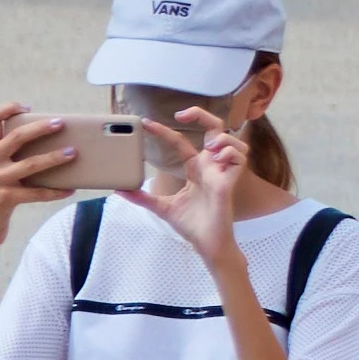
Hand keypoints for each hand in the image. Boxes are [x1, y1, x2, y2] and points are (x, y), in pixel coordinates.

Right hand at [0, 101, 77, 235]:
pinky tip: (70, 190)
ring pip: (30, 164)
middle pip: (16, 136)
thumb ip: (15, 157)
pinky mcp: (4, 199)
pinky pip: (36, 193)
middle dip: (41, 128)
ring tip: (73, 153)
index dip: (8, 108)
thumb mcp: (0, 172)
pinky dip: (55, 191)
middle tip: (61, 124)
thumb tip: (55, 145)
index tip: (27, 106)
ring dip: (54, 158)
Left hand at [129, 105, 250, 269]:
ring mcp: (222, 173)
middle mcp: (210, 167)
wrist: (206, 245)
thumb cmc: (191, 225)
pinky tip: (217, 160)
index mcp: (195, 169)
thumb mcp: (161, 207)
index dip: (164, 130)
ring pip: (233, 140)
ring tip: (207, 148)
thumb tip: (118, 190)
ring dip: (222, 137)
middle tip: (181, 115)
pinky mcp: (229, 183)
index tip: (145, 123)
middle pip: (215, 129)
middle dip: (202, 114)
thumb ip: (142, 197)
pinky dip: (230, 152)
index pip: (181, 141)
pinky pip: (239, 158)